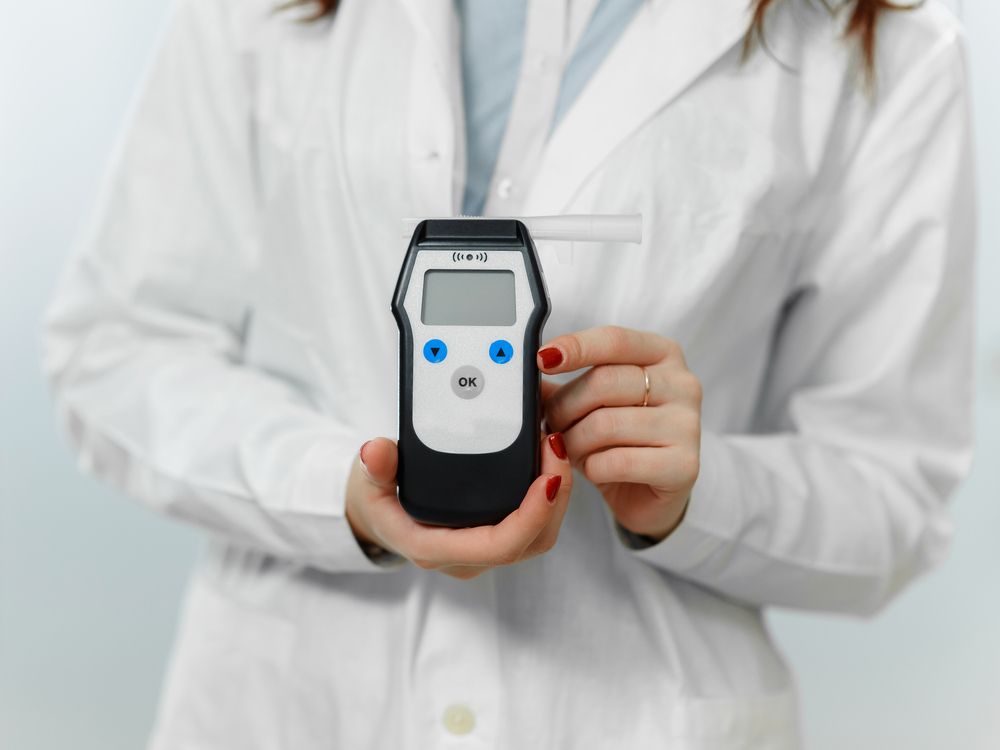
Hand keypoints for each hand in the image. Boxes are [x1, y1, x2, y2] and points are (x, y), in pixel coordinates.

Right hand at [345, 434, 571, 578]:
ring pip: (539, 535)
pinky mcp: (495, 535)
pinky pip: (534, 524)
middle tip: (557, 445)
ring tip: (556, 446)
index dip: (532, 515)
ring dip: (557, 494)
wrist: (376, 517)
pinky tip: (547, 459)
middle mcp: (467, 557)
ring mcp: (483, 550)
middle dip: (556, 497)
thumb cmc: (376, 499)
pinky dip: (548, 494)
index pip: (500, 545)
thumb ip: (375, 467)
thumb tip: (376, 452)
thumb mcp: (368, 481)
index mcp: (437, 548)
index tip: (548, 477)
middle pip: (532, 541)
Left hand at [538, 326, 701, 541]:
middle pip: (603, 382)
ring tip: (570, 449)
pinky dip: (594, 469)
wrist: (652, 494)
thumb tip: (524, 379)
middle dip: (564, 406)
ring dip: (574, 441)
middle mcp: (682, 384)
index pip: (614, 340)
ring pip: (606, 424)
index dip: (576, 347)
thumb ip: (563, 387)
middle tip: (551, 423)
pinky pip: (618, 462)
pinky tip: (595, 470)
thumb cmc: (622, 441)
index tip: (543, 358)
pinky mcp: (685, 465)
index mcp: (663, 355)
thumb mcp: (593, 405)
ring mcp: (688, 424)